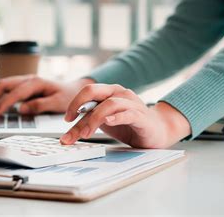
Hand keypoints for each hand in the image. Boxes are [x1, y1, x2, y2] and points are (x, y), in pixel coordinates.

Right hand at [0, 75, 94, 115]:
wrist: (74, 90)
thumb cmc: (68, 96)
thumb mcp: (58, 103)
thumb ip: (40, 106)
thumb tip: (22, 109)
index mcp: (36, 82)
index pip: (16, 93)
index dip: (4, 103)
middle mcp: (28, 79)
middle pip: (4, 84)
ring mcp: (25, 82)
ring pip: (3, 85)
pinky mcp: (24, 87)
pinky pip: (7, 89)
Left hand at [60, 84, 190, 148]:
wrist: (158, 130)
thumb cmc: (129, 125)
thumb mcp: (105, 123)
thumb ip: (89, 122)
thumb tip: (67, 132)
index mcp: (108, 92)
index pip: (87, 93)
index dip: (73, 105)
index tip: (65, 120)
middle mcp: (119, 93)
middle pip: (94, 90)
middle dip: (78, 105)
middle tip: (69, 121)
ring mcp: (131, 103)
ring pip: (109, 104)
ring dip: (94, 118)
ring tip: (85, 134)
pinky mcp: (141, 116)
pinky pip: (128, 114)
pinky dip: (117, 117)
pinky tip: (108, 122)